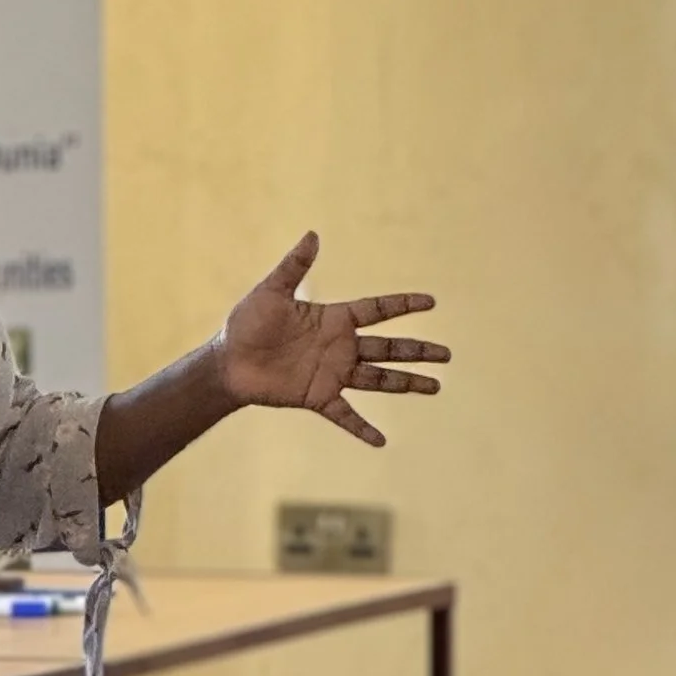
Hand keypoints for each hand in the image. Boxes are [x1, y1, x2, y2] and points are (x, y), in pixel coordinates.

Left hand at [216, 232, 448, 446]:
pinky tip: (382, 441)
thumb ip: (295, 266)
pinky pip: (345, 414)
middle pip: (388, 348)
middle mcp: (340, 347)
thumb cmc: (247, 323)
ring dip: (406, 383)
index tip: (431, 302)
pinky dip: (362, 428)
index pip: (377, 310)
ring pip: (378, 379)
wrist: (227, 361)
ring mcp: (332, 373)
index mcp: (333, 319)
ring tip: (436, 387)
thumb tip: (313, 234)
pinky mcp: (317, 397)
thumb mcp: (271, 290)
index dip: (403, 305)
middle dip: (418, 351)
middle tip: (447, 354)